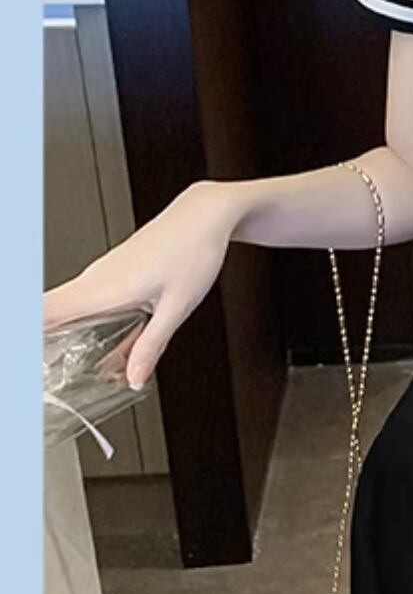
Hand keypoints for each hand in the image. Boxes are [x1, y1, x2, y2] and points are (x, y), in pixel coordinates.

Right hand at [43, 181, 241, 390]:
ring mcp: (103, 272)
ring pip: (66, 306)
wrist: (205, 214)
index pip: (42, 311)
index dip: (25, 335)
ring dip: (57, 332)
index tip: (26, 362)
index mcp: (104, 288)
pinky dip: (83, 320)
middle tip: (42, 371)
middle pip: (45, 312)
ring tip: (63, 362)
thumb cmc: (194, 250)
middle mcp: (96, 278)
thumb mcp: (177, 307)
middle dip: (36, 341)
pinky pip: (87, 299)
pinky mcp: (114, 270)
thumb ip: (151, 345)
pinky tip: (101, 341)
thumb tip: (134, 379)